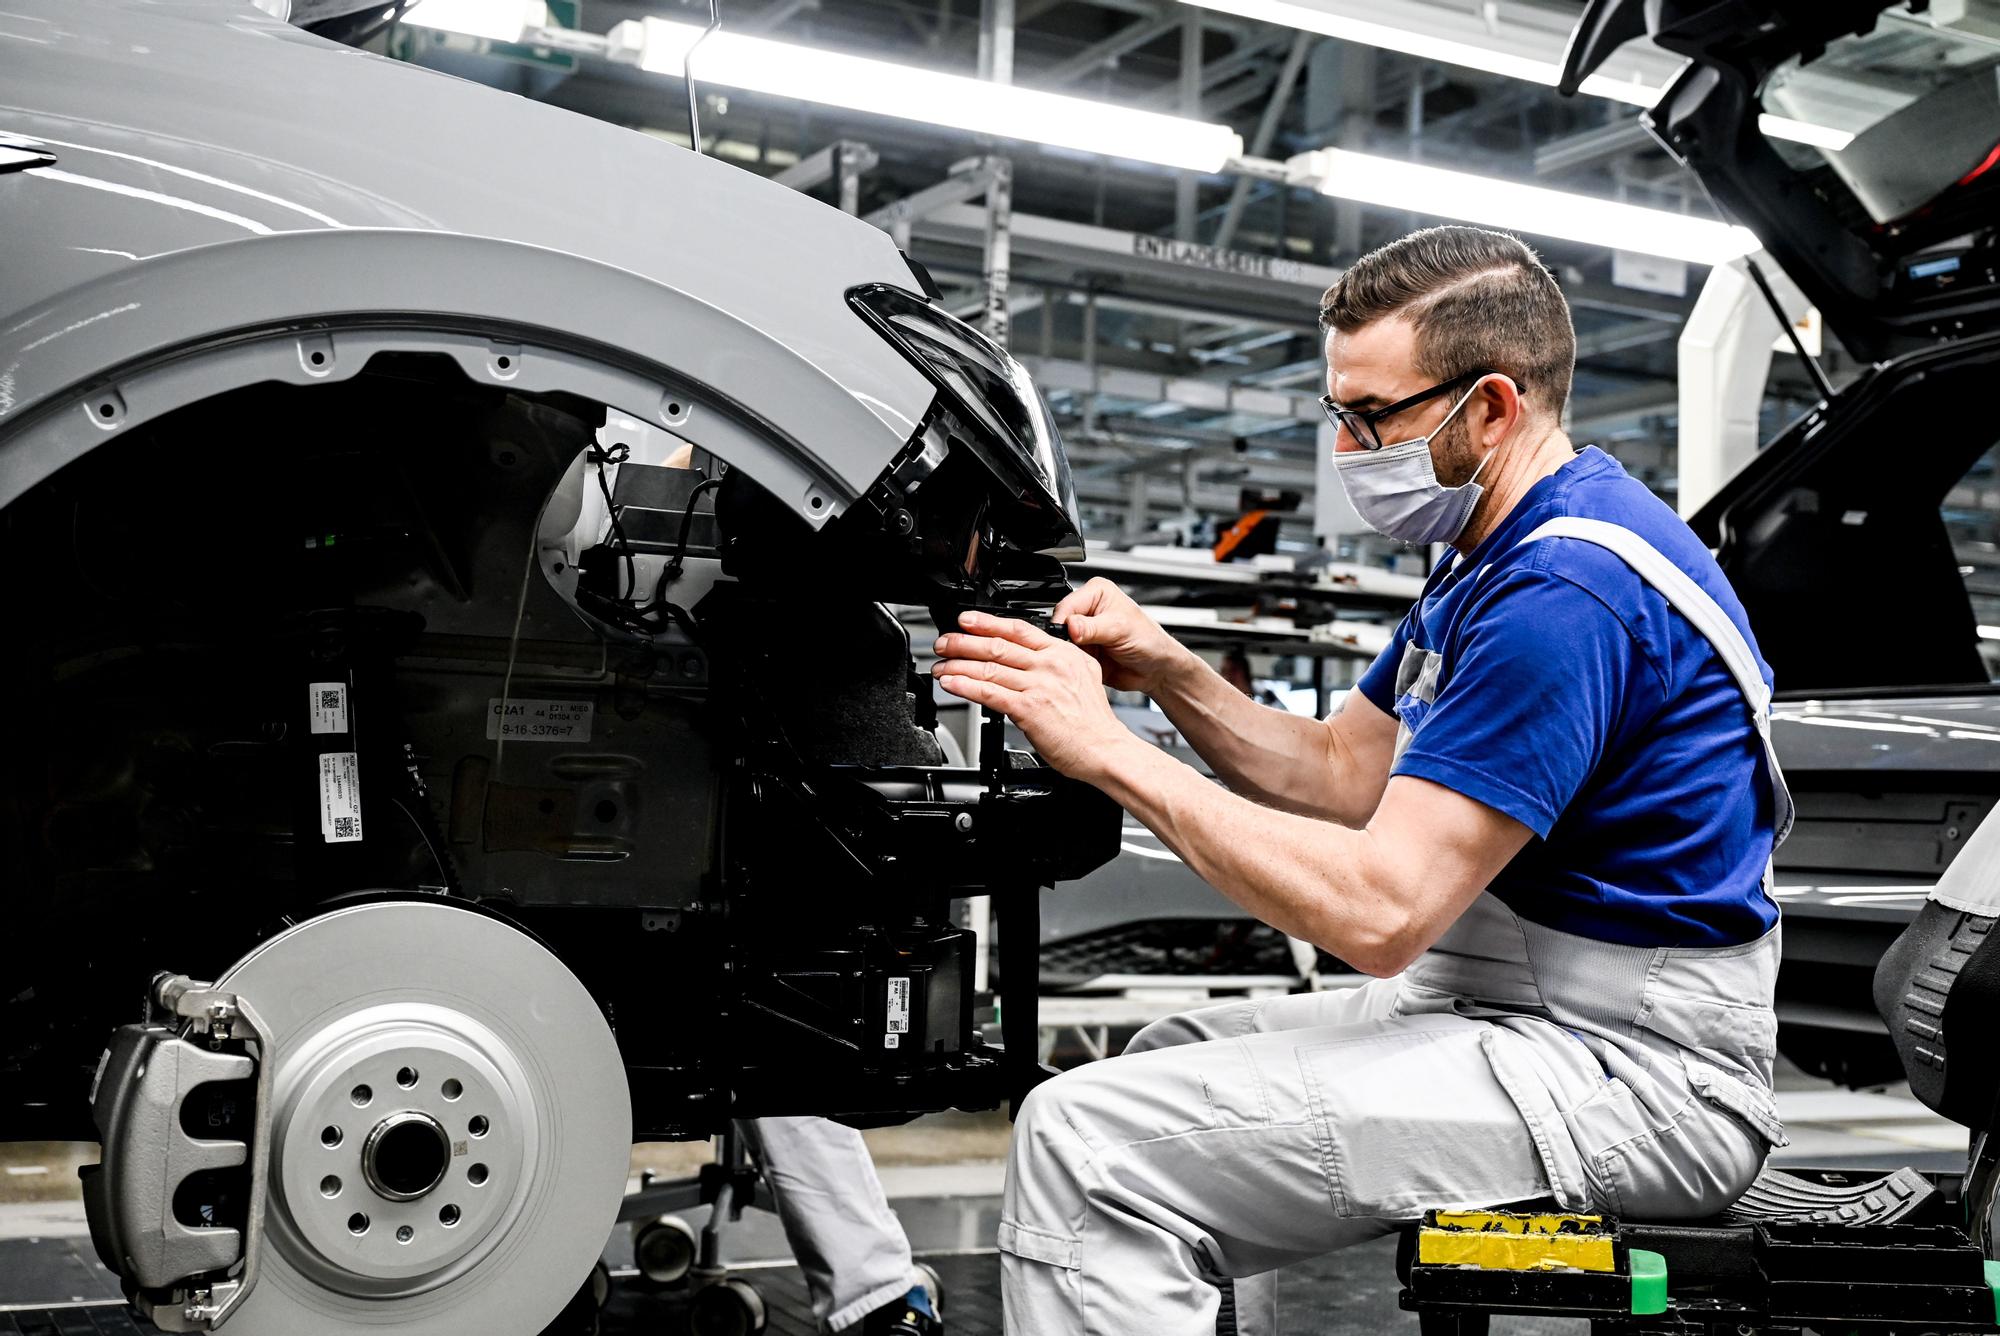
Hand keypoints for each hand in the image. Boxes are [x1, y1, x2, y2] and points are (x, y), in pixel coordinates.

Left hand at [933, 611, 1134, 781]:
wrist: (1105, 749)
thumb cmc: (1094, 722)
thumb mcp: (1083, 677)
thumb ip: (1058, 665)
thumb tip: (1033, 660)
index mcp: (1063, 653)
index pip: (1019, 629)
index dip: (988, 622)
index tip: (967, 619)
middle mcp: (1050, 665)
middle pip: (999, 645)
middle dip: (964, 642)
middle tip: (944, 642)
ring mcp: (1039, 686)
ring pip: (989, 668)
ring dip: (958, 665)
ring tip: (941, 665)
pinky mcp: (1029, 709)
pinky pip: (989, 693)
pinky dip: (965, 686)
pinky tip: (952, 684)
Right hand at [1050, 578, 1190, 694]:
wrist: (1156, 668)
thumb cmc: (1148, 641)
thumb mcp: (1120, 629)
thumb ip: (1092, 627)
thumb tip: (1070, 626)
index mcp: (1097, 592)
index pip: (1066, 605)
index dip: (1063, 622)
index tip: (1068, 638)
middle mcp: (1088, 609)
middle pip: (1060, 623)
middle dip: (1066, 638)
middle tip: (1077, 650)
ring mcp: (1083, 631)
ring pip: (1061, 641)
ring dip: (1070, 651)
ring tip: (1087, 656)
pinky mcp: (1082, 650)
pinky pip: (1066, 656)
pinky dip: (1072, 661)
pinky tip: (1086, 663)